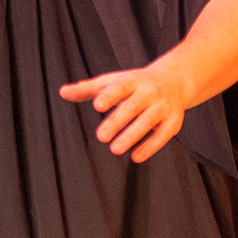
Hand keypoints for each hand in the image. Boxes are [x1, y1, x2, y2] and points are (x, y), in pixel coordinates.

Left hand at [60, 63, 188, 163]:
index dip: (110, 96)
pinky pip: (162, 136)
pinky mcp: (173, 122)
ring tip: (115, 149)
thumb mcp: (113, 81)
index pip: (120, 86)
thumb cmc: (136, 84)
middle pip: (132, 106)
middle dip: (117, 122)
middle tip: (101, 136)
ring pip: (148, 121)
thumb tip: (63, 92)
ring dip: (132, 136)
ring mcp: (163, 107)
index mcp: (133, 80)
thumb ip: (88, 89)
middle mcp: (149, 92)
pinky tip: (135, 156)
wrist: (174, 81)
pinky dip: (149, 147)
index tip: (97, 105)